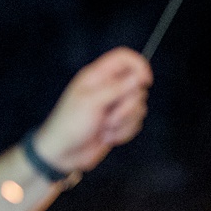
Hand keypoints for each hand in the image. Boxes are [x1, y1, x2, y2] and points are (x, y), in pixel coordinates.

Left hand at [33, 49, 152, 173]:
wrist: (65, 152)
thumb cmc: (71, 124)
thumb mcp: (91, 102)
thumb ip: (116, 88)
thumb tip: (138, 77)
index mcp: (97, 76)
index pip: (124, 58)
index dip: (139, 66)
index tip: (144, 81)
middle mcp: (108, 88)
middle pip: (136, 86)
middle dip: (128, 106)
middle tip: (108, 115)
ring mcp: (115, 106)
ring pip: (139, 107)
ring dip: (124, 122)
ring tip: (104, 128)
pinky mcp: (120, 122)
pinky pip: (136, 123)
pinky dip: (124, 132)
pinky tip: (107, 136)